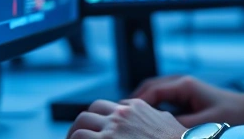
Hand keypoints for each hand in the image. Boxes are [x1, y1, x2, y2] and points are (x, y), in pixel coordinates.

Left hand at [67, 98, 186, 138]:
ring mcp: (112, 129)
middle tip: (81, 138)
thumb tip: (161, 118)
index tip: (101, 132)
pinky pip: (79, 138)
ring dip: (74, 135)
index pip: (112, 107)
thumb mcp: (169, 124)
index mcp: (138, 108)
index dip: (104, 120)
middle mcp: (122, 114)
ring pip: (80, 125)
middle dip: (85, 124)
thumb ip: (159, 118)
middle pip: (92, 111)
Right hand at [132, 75, 243, 127]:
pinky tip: (147, 122)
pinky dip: (153, 107)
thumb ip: (179, 127)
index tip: (121, 116)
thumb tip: (158, 132)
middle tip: (119, 118)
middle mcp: (182, 83)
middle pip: (149, 89)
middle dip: (133, 103)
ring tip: (129, 120)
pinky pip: (163, 99)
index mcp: (184, 85)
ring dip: (142, 104)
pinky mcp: (187, 96)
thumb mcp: (205, 124)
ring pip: (154, 93)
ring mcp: (184, 88)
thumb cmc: (233, 115)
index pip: (151, 92)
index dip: (135, 104)